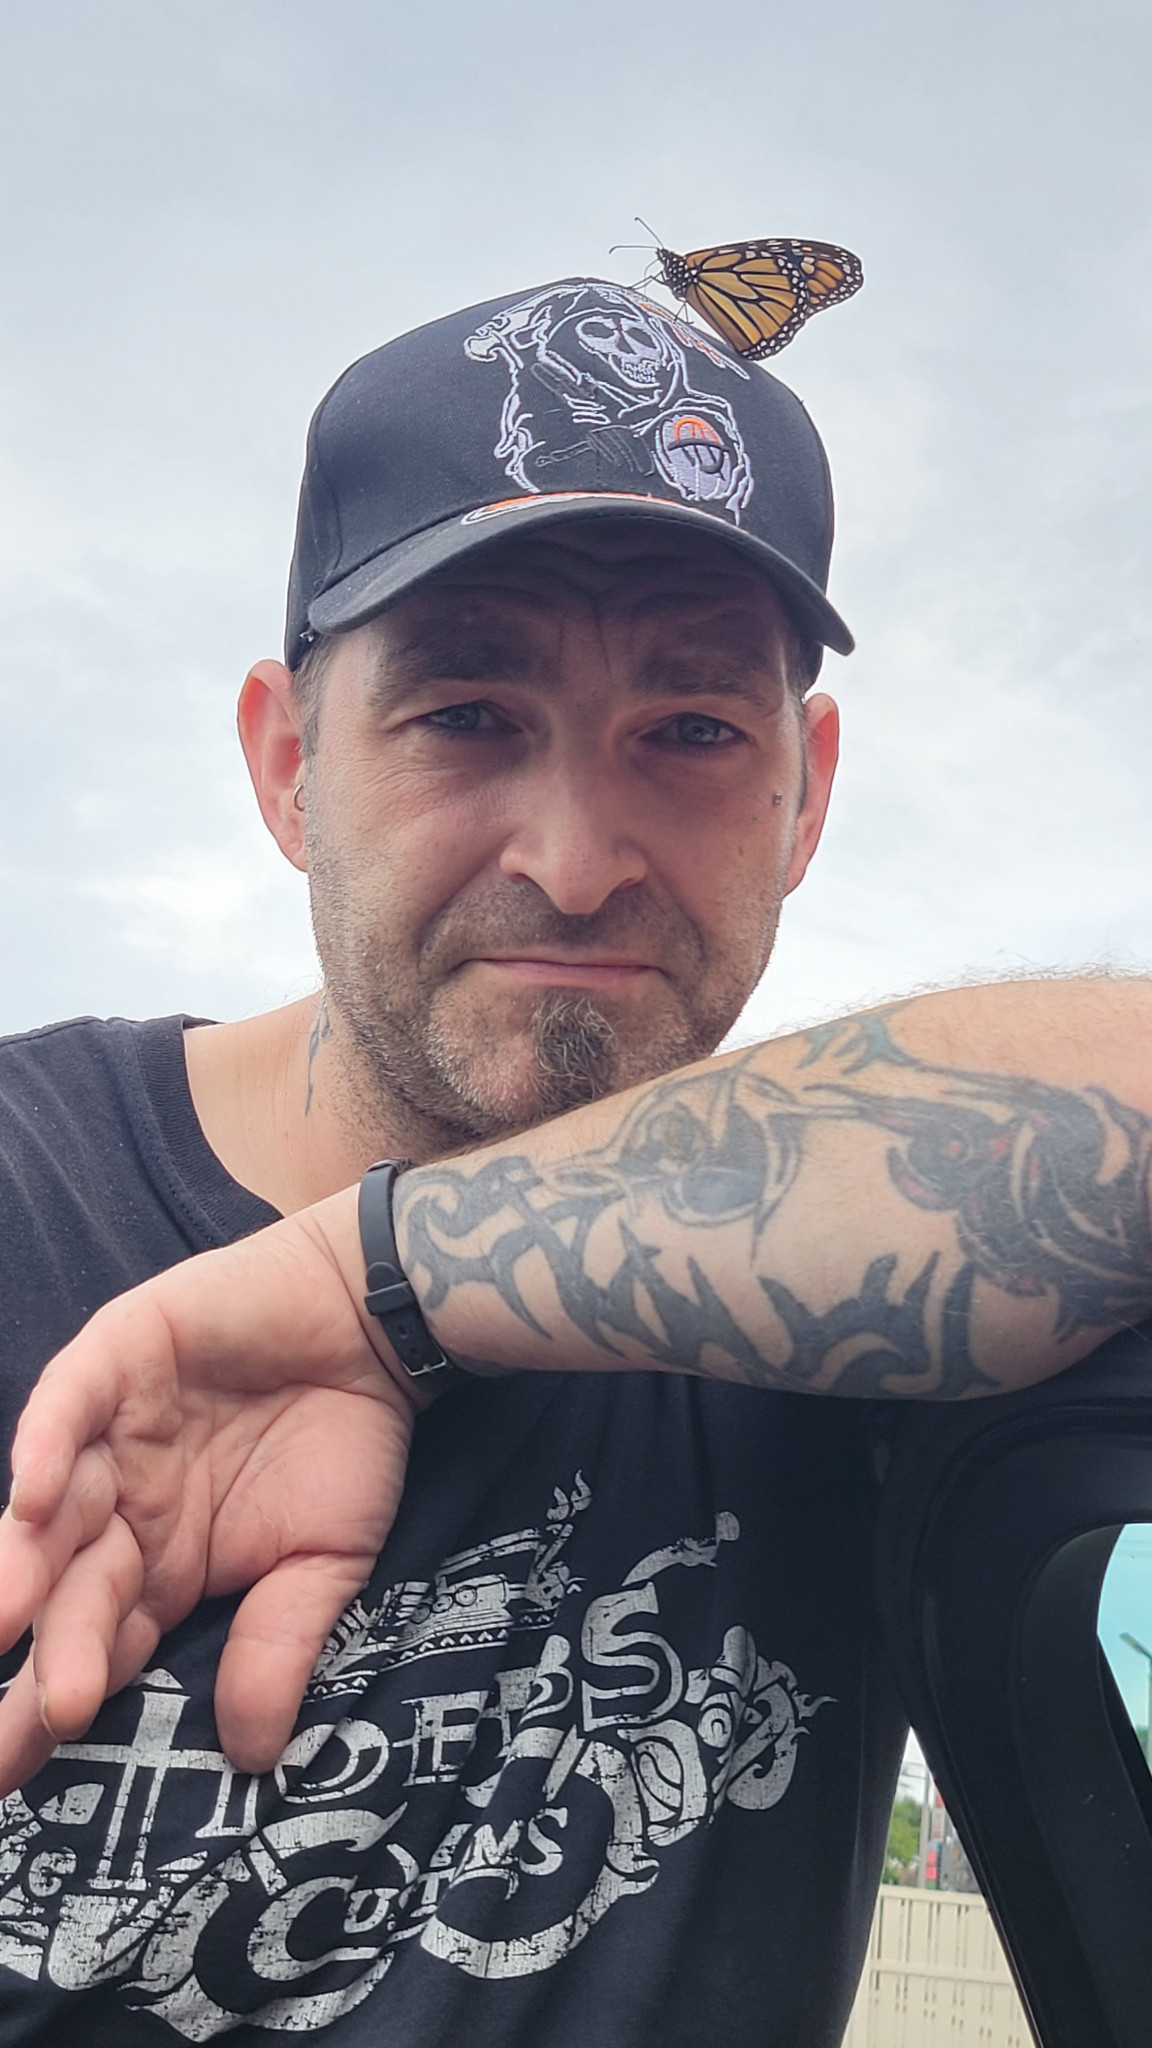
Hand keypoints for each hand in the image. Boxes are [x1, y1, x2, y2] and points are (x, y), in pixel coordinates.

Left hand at [0, 1188, 417, 1789]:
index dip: (55, 1707)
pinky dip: (48, 1445)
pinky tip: (33, 1496)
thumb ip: (278, 1646)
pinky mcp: (119, 1356)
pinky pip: (70, 1404)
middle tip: (27, 1718)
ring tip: (3, 1621)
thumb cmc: (349, 1442)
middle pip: (63, 1591)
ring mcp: (112, 1432)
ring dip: (23, 1564)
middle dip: (40, 1655)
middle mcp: (119, 1509)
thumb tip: (252, 1758)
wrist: (374, 1321)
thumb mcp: (325, 1563)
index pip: (94, 1651)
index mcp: (158, 1570)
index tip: (18, 1776)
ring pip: (52, 1509)